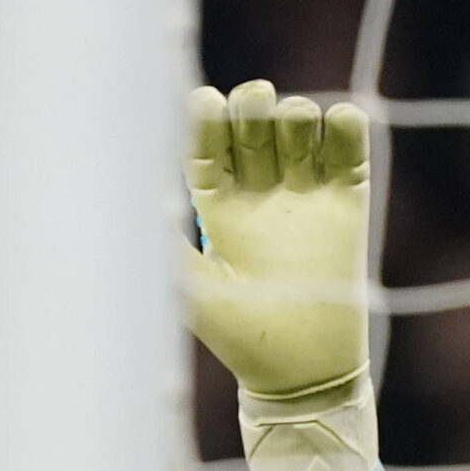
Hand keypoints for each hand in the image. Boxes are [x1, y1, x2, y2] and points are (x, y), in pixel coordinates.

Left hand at [182, 80, 381, 470]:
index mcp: (215, 208)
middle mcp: (258, 193)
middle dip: (251, 105)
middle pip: (252, 123)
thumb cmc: (238, 337)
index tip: (201, 103)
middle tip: (252, 108)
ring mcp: (304, 192)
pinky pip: (348, 143)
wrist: (301, 367)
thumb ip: (162, 246)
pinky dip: (345, 124)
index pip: (205, 144)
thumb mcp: (190, 291)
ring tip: (294, 130)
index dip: (202, 117)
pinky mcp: (347, 199)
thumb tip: (120, 204)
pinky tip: (337, 127)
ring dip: (295, 113)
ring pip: (299, 122)